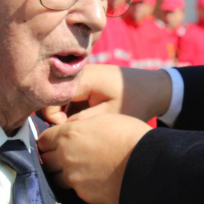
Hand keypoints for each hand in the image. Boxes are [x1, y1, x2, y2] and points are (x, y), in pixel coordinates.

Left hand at [38, 114, 151, 203]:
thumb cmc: (130, 136)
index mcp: (68, 135)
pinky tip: (97, 179)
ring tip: (83, 168)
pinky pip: (76, 189)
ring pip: (57, 178)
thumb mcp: (103, 119)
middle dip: (54, 158)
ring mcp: (73, 178)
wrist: (147, 164)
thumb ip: (80, 127)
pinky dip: (82, 185)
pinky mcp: (84, 194)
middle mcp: (66, 157)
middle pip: (47, 160)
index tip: (54, 143)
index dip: (49, 141)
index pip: (43, 140)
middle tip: (67, 155)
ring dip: (65, 173)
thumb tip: (71, 133)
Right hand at [41, 64, 172, 124]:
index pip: (50, 96)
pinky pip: (67, 96)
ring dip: (64, 113)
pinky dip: (71, 109)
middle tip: (75, 130)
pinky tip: (86, 117)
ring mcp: (79, 75)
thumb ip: (80, 122)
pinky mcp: (83, 81)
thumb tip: (57, 130)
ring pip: (58, 97)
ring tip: (83, 124)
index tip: (68, 130)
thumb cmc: (134, 102)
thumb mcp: (109, 115)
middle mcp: (77, 72)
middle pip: (51, 95)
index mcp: (82, 77)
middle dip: (57, 116)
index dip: (52, 117)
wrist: (153, 88)